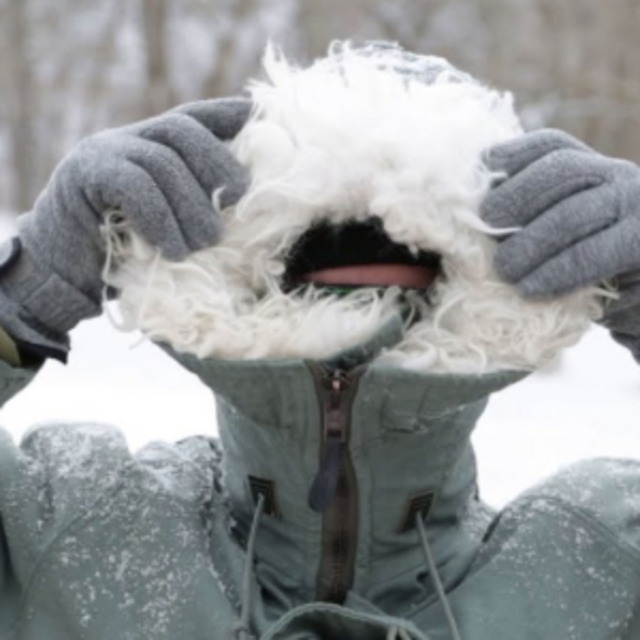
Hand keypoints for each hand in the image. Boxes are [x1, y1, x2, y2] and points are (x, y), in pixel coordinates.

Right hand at [0, 98, 251, 359]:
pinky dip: (160, 219)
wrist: (63, 269)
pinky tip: (172, 250)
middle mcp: (129, 138)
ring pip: (161, 162)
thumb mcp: (172, 225)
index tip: (259, 117)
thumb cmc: (128, 252)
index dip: (229, 114)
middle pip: (183, 129)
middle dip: (218, 164)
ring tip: (207, 242)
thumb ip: (198, 206)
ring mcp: (104, 152)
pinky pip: (134, 186)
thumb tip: (245, 211)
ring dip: (192, 207)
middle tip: (237, 202)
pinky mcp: (85, 175)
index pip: (195, 116)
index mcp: (153, 144)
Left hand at [481, 129, 639, 360]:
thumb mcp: (553, 242)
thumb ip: (524, 221)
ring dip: (530, 243)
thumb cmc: (584, 277)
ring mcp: (638, 206)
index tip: (478, 181)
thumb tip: (469, 220)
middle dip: (515, 197)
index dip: (509, 157)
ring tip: (504, 271)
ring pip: (574, 212)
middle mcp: (618, 177)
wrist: (639, 308)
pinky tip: (532, 288)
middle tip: (485, 227)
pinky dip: (558, 270)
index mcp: (592, 169)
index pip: (549, 146)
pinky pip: (597, 253)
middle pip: (560, 169)